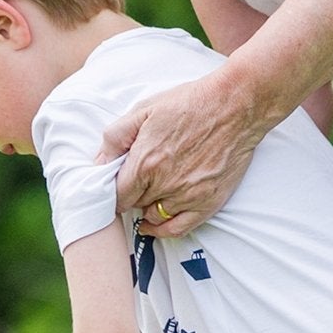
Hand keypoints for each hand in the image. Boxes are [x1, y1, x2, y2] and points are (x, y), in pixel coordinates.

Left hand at [99, 68, 265, 238]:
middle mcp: (165, 184)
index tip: (114, 186)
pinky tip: (154, 223)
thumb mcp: (144, 109)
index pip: (116, 195)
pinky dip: (163, 229)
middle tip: (134, 183)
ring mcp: (188, 196)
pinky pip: (178, 229)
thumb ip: (116, 137)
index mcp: (145, 162)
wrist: (235, 105)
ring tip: (149, 193)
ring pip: (153, 216)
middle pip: (134, 205)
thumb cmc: (190, 103)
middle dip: (130, 195)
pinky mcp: (208, 203)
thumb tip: (98, 162)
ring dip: (147, 207)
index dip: (111, 192)